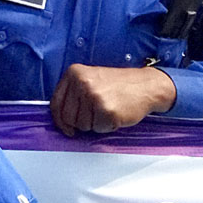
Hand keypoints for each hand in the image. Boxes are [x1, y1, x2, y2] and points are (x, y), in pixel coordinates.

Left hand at [50, 64, 175, 135]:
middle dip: (81, 123)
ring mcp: (94, 96)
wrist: (146, 85)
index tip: (65, 127)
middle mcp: (82, 83)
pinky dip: (107, 126)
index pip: (56, 103)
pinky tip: (116, 113)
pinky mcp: (106, 110)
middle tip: (96, 115)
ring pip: (83, 126)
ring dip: (95, 124)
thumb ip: (74, 94)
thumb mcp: (91, 79)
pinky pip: (99, 129)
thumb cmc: (119, 85)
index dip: (59, 120)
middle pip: (68, 118)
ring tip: (108, 110)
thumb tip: (61, 119)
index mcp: (74, 73)